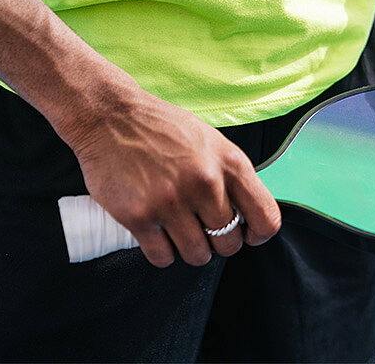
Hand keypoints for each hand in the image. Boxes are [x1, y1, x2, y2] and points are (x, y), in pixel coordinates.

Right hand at [60, 94, 280, 266]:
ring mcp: (170, 202)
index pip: (266, 220)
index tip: (245, 234)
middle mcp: (204, 184)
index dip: (257, 235)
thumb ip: (231, 176)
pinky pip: (162, 257)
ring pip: (197, 255)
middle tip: (200, 228)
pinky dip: (162, 253)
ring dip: (189, 249)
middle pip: (229, 243)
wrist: (108, 116)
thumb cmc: (160, 128)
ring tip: (177, 232)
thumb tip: (245, 216)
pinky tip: (156, 235)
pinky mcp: (138, 216)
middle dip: (217, 242)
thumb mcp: (210, 141)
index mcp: (229, 163)